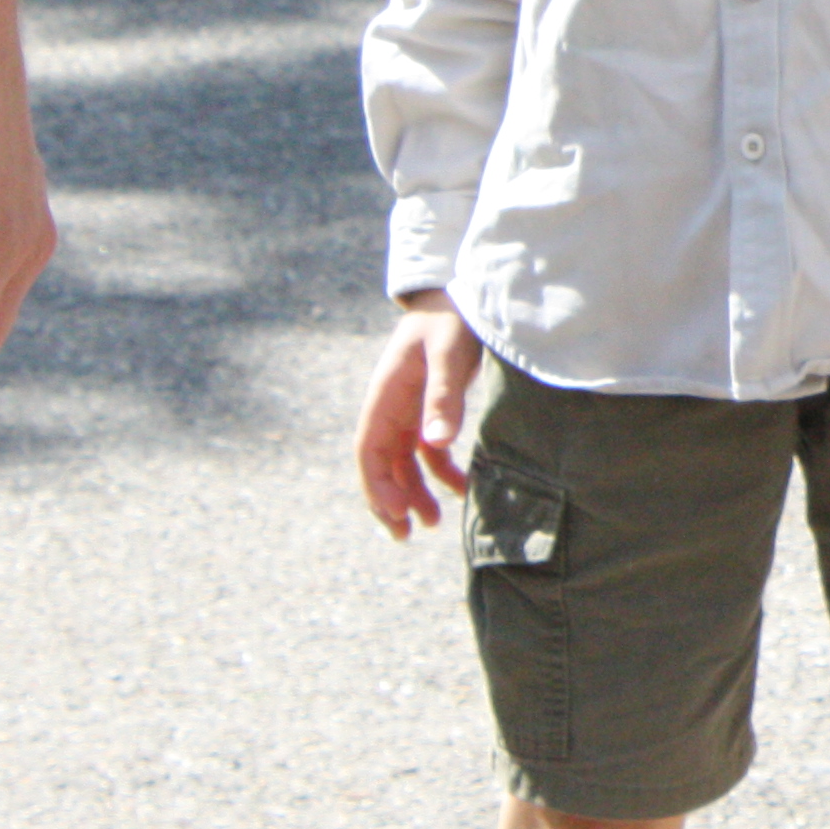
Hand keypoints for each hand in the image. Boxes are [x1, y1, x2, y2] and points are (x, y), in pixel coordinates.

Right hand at [355, 294, 481, 536]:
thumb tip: (437, 443)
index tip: (394, 514)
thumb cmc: (452, 319)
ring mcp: (408, 409)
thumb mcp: (449, 354)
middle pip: (381, 464)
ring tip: (432, 523)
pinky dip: (439, 472)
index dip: (377, 484)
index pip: (369, 450)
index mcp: (385, 395)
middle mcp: (391, 406)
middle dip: (389, 500)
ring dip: (414, 492)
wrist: (460, 293)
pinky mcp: (430, 407)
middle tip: (404, 535)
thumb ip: (444, 394)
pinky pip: (426, 450)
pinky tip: (459, 488)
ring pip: (403, 462)